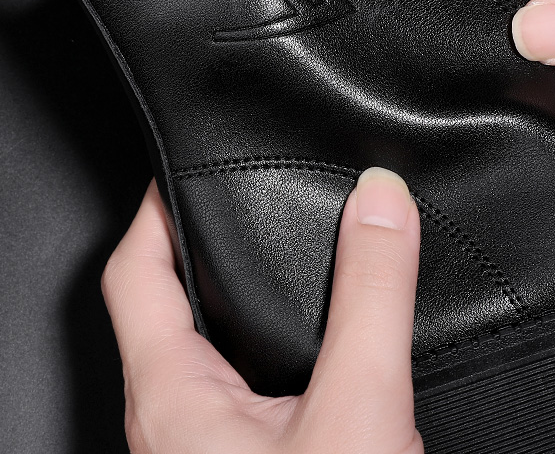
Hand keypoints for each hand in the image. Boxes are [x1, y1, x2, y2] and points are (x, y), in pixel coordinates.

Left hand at [101, 168, 422, 453]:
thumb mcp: (360, 404)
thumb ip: (372, 295)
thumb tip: (382, 201)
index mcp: (172, 399)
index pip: (134, 273)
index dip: (156, 209)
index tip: (184, 167)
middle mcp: (170, 424)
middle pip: (161, 304)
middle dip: (198, 242)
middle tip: (236, 199)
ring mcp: (199, 448)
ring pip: (198, 346)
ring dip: (231, 293)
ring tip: (273, 254)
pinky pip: (232, 381)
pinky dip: (258, 336)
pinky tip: (307, 338)